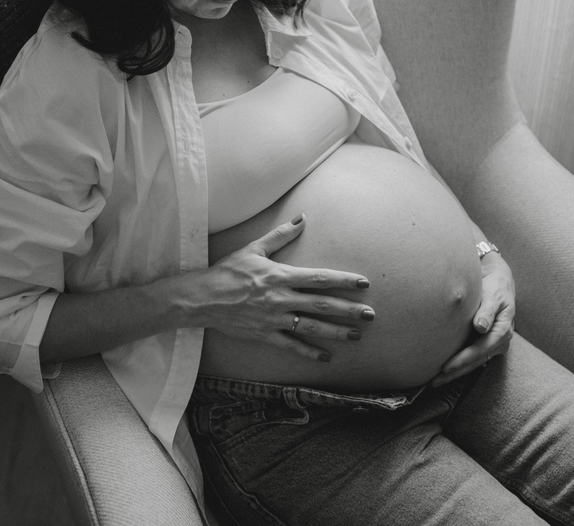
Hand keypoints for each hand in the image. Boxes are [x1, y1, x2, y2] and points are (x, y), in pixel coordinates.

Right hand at [198, 214, 375, 361]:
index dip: (344, 280)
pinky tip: (327, 356)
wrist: (203, 298)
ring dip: (336, 332)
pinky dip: (309, 352)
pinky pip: (291, 345)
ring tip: (357, 335)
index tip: (364, 283)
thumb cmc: (228, 271)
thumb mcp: (254, 248)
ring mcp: (274, 319)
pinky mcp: (265, 334)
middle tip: (371, 314)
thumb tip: (302, 218)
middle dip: (349, 310)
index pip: (319, 278)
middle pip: (322, 305)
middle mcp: (281, 298)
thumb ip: (280, 235)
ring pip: (311, 327)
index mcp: (281, 276)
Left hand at [431, 250, 514, 386]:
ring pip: (473, 363)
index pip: (480, 350)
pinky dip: (459, 366)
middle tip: (435, 382)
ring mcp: (493, 345)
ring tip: (435, 381)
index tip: (445, 368)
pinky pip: (472, 359)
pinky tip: (444, 372)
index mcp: (503, 331)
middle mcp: (500, 342)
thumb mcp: (493, 296)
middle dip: (456, 373)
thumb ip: (487, 310)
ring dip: (455, 373)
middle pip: (476, 361)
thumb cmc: (495, 287)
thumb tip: (481, 326)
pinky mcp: (485, 345)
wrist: (500, 283)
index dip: (463, 360)